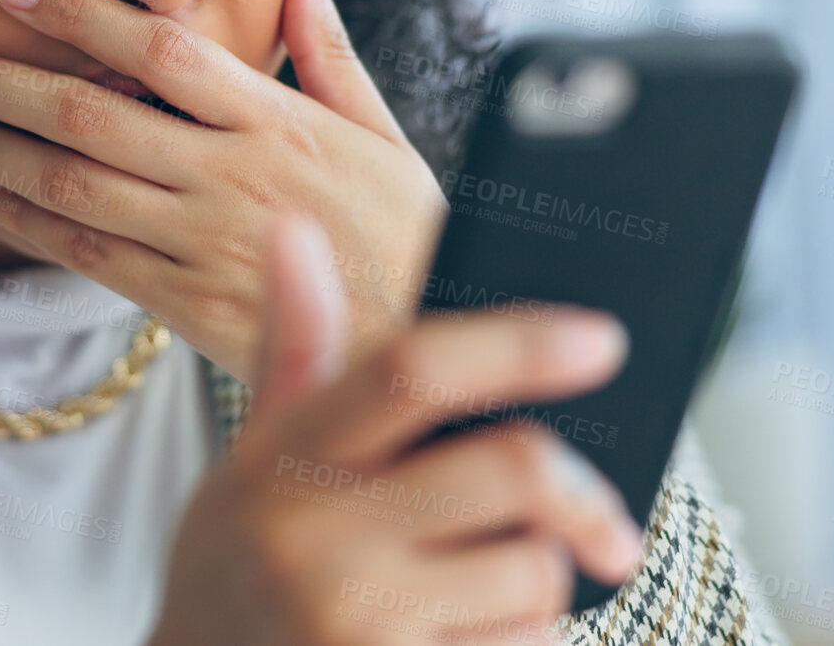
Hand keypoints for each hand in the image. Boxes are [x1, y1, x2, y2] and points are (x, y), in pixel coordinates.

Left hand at [0, 0, 446, 383]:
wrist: (424, 354)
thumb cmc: (409, 235)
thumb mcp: (384, 131)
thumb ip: (330, 46)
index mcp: (278, 120)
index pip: (157, 48)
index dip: (76, 12)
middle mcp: (231, 175)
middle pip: (88, 113)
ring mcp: (203, 242)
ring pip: (69, 184)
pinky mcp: (185, 304)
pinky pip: (83, 254)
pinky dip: (20, 219)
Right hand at [145, 213, 643, 645]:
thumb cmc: (235, 567)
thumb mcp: (249, 460)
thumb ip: (293, 348)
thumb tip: (292, 229)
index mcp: (286, 460)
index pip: (410, 371)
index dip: (516, 345)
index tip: (599, 339)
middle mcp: (318, 540)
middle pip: (514, 469)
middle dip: (577, 490)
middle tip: (598, 515)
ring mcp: (359, 625)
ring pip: (533, 571)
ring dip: (536, 577)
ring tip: (474, 589)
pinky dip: (519, 641)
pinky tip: (458, 639)